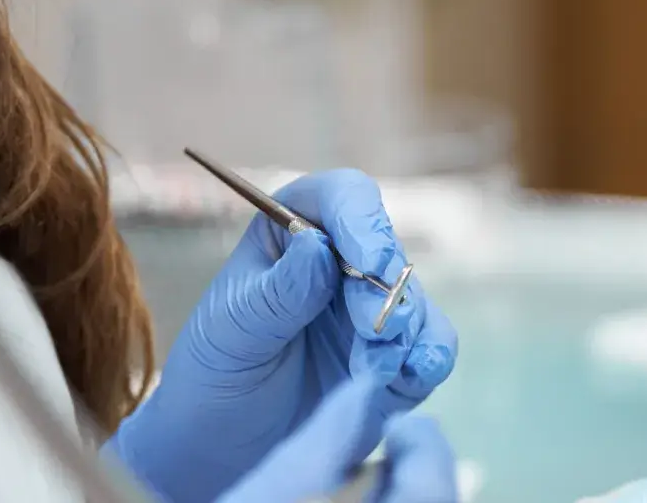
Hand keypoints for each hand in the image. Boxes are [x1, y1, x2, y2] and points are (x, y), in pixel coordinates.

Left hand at [107, 169, 459, 502]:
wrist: (222, 447)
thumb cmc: (214, 375)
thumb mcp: (232, 331)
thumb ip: (278, 293)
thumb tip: (317, 245)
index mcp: (292, 235)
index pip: (340, 199)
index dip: (362, 220)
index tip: (370, 261)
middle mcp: (341, 264)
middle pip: (387, 252)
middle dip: (385, 290)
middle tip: (375, 329)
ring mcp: (371, 311)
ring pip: (414, 301)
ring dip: (406, 332)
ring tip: (375, 370)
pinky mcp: (396, 358)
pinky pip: (431, 347)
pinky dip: (429, 358)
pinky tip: (413, 376)